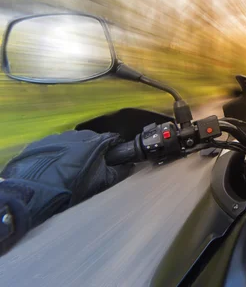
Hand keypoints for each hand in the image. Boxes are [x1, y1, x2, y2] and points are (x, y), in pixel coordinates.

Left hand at [0, 130, 131, 227]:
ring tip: (70, 170)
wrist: (34, 193)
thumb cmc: (72, 188)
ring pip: (72, 142)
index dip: (115, 149)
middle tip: (91, 168)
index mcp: (95, 141)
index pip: (112, 139)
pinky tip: (54, 169)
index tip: (114, 158)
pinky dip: (57, 155)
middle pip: (91, 140)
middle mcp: (77, 134)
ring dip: (75, 152)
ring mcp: (56, 137)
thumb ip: (119, 172)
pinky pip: (54, 147)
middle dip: (94, 151)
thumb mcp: (102, 183)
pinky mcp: (39, 144)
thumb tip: (129, 165)